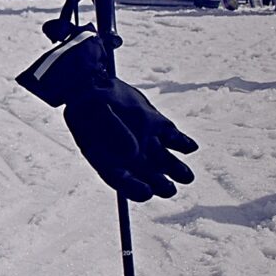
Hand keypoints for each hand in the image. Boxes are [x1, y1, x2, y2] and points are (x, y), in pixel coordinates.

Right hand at [16, 29, 198, 200]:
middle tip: (168, 187)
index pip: (123, 183)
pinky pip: (179, 142)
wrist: (94, 83)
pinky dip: (186, 146)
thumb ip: (111, 130)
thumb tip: (133, 150)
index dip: (135, 191)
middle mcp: (130, 157)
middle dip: (162, 187)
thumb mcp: (92, 113)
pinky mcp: (160, 127)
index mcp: (108, 161)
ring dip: (179, 172)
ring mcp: (147, 143)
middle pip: (150, 180)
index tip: (146, 192)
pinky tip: (189, 146)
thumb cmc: (86, 101)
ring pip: (168, 165)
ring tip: (185, 176)